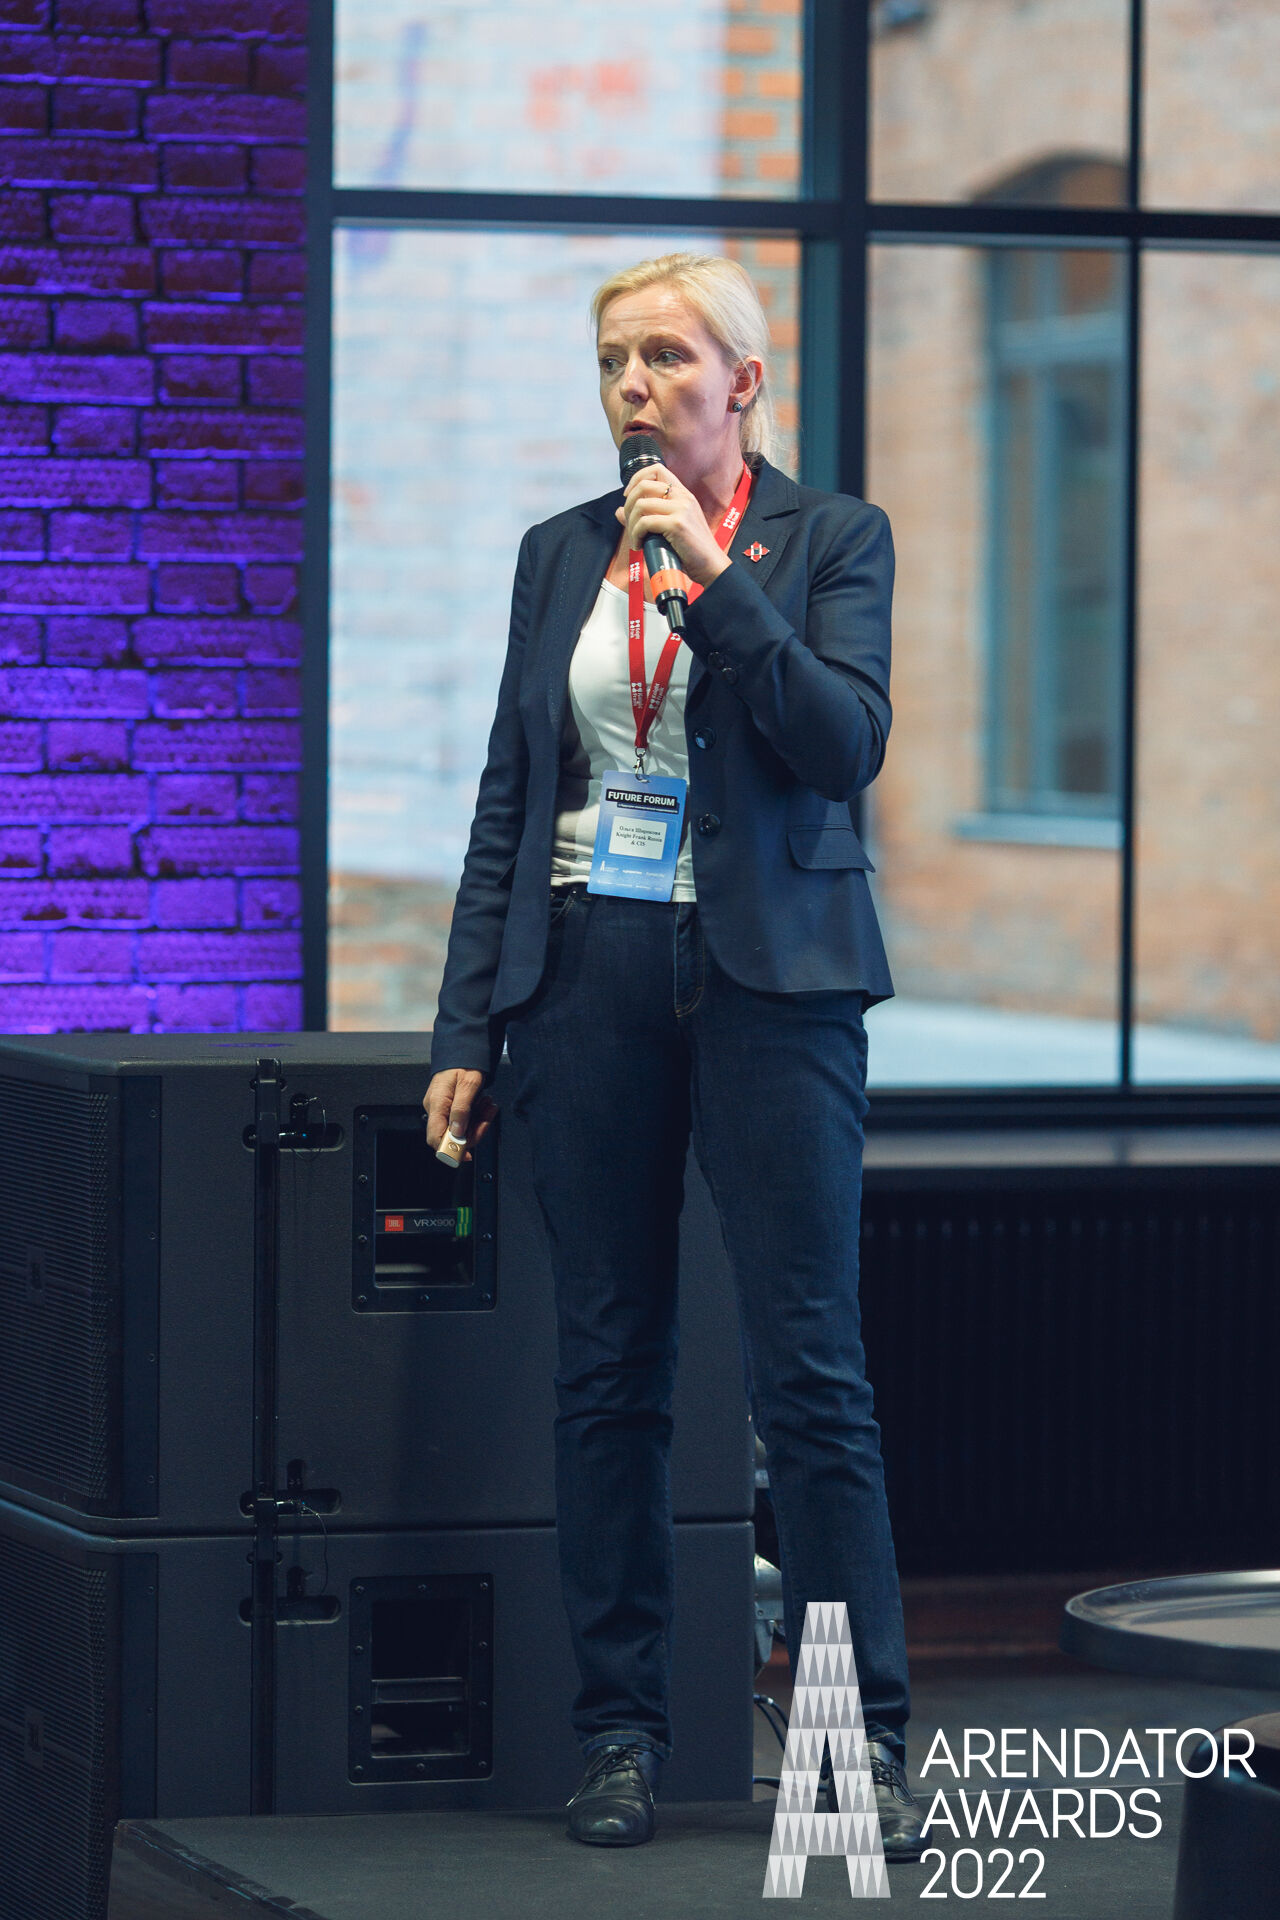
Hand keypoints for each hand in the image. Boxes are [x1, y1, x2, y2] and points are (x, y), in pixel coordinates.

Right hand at [422, 1067, 496, 1164]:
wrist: (464, 1050)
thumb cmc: (463, 1063)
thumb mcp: (468, 1084)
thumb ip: (462, 1109)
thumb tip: (457, 1133)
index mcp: (436, 1104)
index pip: (435, 1137)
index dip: (449, 1150)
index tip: (467, 1155)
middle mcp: (436, 1109)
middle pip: (452, 1135)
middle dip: (474, 1130)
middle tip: (488, 1115)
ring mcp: (443, 1108)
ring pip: (462, 1128)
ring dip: (479, 1120)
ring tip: (488, 1105)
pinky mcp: (451, 1107)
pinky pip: (465, 1119)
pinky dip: (477, 1115)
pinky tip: (485, 1103)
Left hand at [616, 461, 730, 590]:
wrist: (711, 566)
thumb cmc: (692, 551)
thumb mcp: (669, 528)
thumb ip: (646, 516)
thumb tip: (619, 511)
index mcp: (683, 494)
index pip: (656, 469)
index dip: (637, 479)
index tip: (629, 496)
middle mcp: (683, 497)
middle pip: (643, 485)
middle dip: (628, 505)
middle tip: (629, 523)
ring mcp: (681, 509)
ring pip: (640, 504)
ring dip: (631, 523)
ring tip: (636, 538)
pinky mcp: (677, 524)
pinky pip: (644, 523)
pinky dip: (636, 535)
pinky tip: (640, 545)